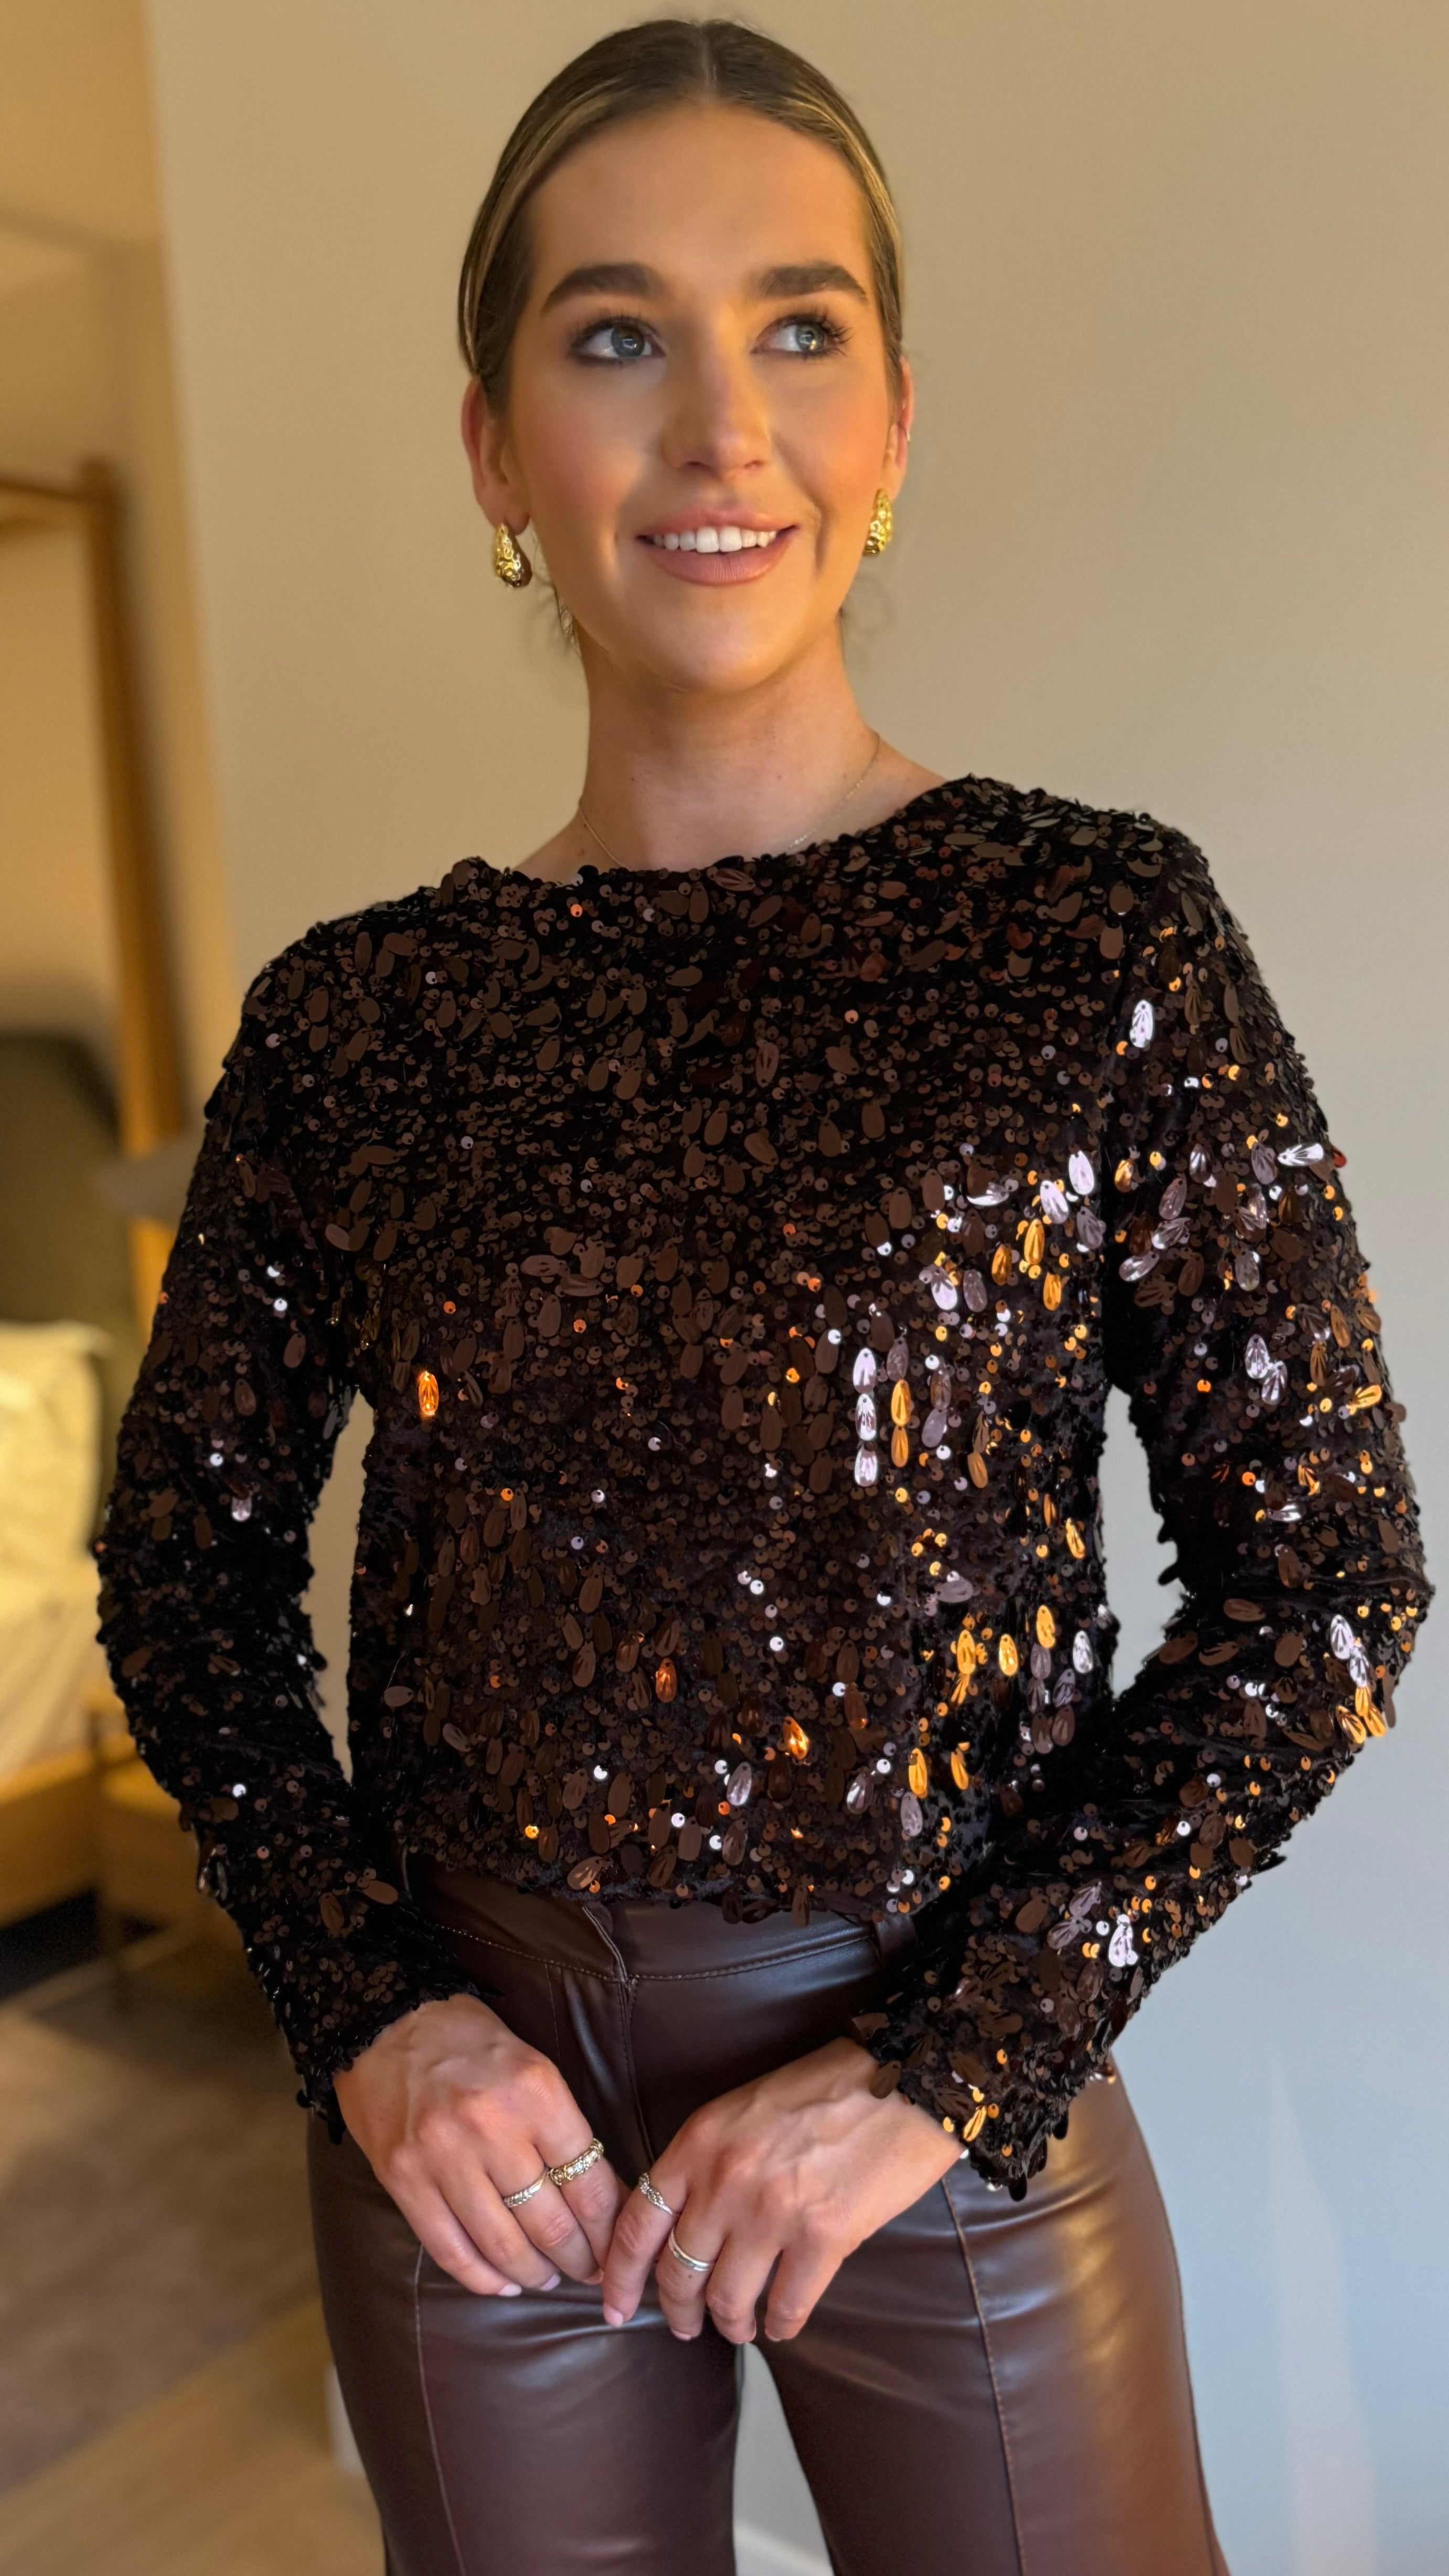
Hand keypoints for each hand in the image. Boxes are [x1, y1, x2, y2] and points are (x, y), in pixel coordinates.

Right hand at [333, 1993, 623, 2297]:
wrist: (384, 2021)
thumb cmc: (469, 2042)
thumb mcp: (532, 2066)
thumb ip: (561, 2128)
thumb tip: (597, 2195)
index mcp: (535, 2091)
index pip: (588, 2180)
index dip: (609, 2226)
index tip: (617, 2245)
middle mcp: (490, 2127)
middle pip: (550, 2222)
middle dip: (579, 2258)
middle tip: (590, 2272)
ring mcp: (442, 2157)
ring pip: (502, 2244)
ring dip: (534, 2274)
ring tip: (548, 2278)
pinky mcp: (403, 2179)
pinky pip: (449, 2249)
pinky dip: (481, 2277)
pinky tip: (503, 2283)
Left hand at [600, 2038, 959, 2344]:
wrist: (904, 2077)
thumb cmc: (828, 2087)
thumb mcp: (745, 2108)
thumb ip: (709, 2159)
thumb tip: (687, 2222)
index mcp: (701, 2141)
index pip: (639, 2222)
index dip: (619, 2274)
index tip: (613, 2305)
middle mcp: (727, 2179)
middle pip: (678, 2271)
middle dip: (676, 2309)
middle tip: (684, 2325)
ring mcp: (774, 2211)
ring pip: (727, 2298)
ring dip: (729, 2324)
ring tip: (738, 2328)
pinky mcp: (825, 2237)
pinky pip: (786, 2306)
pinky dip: (779, 2326)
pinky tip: (782, 2325)